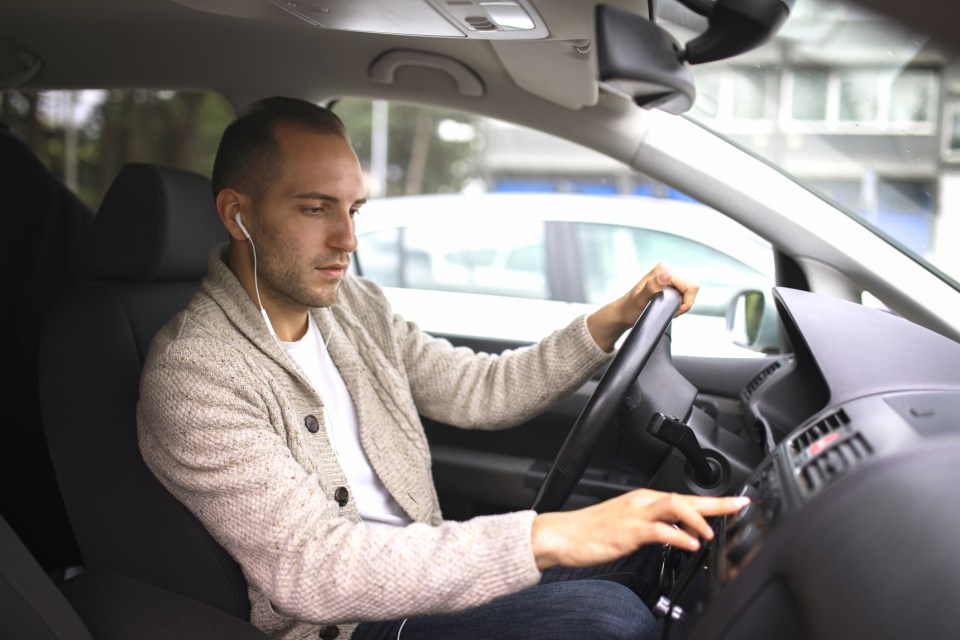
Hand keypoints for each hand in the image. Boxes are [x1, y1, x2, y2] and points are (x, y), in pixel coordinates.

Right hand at [530, 489, 748, 570]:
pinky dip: (677, 536)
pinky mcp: (627, 531)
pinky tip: (689, 544)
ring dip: (698, 518)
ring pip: (674, 506)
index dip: (713, 502)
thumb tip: (681, 536)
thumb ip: (656, 528)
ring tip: (712, 533)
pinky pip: (658, 531)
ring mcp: (634, 515)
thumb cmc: (591, 531)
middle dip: (716, 503)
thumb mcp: (629, 528)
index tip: (736, 504)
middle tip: (740, 506)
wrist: (562, 534)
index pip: (685, 498)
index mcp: (644, 500)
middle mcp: (642, 502)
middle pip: (685, 497)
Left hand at [586, 263, 699, 351]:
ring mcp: (668, 274)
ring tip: (668, 308)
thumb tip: (666, 276)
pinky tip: (668, 305)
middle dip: (685, 302)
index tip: (673, 310)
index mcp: (663, 269)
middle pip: (692, 286)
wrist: (623, 312)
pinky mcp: (669, 282)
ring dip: (682, 302)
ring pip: (690, 289)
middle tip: (670, 310)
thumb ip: (652, 287)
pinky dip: (680, 301)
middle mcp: (667, 268)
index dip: (686, 303)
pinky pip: (685, 291)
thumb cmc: (630, 308)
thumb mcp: (640, 300)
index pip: (691, 286)